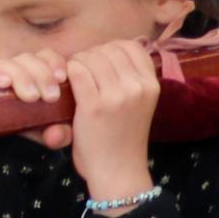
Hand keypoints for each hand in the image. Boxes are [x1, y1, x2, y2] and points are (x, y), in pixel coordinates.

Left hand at [60, 37, 163, 206]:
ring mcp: (117, 96)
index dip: (112, 50)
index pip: (132, 47)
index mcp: (151, 85)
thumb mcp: (141, 104)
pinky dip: (69, 72)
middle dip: (92, 55)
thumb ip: (134, 79)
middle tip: (83, 72)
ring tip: (75, 79)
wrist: (118, 171)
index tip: (102, 64)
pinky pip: (77, 72)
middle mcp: (137, 87)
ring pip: (92, 57)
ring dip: (78, 63)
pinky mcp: (94, 105)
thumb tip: (114, 51)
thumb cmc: (125, 138)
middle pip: (109, 50)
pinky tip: (67, 85)